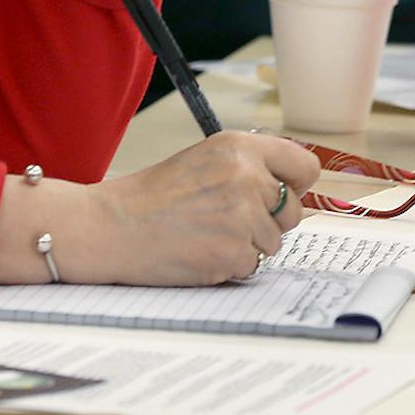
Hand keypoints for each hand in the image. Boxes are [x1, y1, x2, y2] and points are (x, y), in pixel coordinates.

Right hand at [76, 132, 321, 284]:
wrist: (110, 226)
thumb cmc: (150, 197)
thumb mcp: (204, 160)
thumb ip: (247, 168)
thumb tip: (290, 189)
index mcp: (240, 147)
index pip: (304, 166)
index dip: (296, 185)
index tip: (286, 193)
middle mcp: (247, 177)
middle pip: (293, 211)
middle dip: (269, 222)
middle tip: (228, 222)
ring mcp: (243, 217)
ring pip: (273, 243)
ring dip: (246, 246)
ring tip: (205, 235)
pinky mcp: (233, 252)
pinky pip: (251, 267)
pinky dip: (229, 266)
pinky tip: (199, 252)